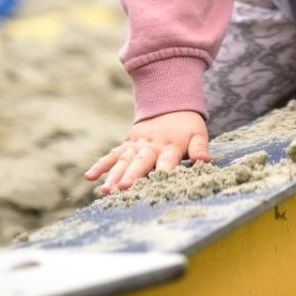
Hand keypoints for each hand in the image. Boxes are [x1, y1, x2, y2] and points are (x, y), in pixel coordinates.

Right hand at [84, 110, 209, 194]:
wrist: (171, 103)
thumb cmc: (187, 126)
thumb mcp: (198, 134)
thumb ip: (200, 148)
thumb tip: (206, 160)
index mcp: (170, 146)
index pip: (167, 161)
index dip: (163, 172)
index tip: (159, 184)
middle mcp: (151, 145)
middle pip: (141, 161)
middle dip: (132, 175)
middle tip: (123, 188)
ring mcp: (137, 144)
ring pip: (123, 160)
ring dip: (113, 175)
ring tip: (105, 191)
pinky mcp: (127, 144)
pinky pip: (112, 154)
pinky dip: (101, 165)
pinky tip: (89, 177)